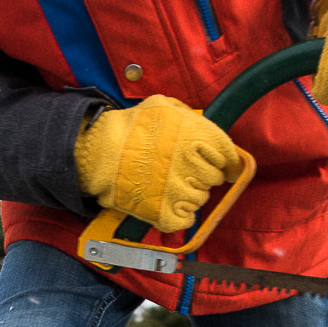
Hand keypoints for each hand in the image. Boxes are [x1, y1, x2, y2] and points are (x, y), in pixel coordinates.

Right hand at [74, 95, 242, 234]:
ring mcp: (178, 191)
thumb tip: (209, 131)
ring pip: (200, 199)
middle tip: (184, 170)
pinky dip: (180, 215)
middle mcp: (191, 164)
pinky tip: (168, 202)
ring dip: (189, 193)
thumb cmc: (130, 127)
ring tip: (169, 183)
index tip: (225, 166)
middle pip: (214, 179)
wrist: (100, 153)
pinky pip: (185, 220)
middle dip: (203, 175)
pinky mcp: (164, 212)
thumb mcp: (164, 106)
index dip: (226, 161)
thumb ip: (192, 118)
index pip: (228, 155)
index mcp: (195, 136)